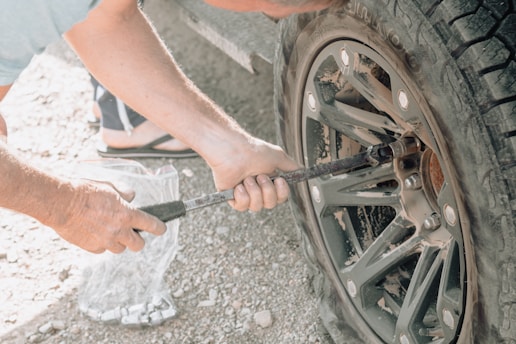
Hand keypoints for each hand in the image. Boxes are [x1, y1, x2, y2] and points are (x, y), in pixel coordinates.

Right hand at [48, 179, 165, 253]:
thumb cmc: (84, 192)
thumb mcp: (109, 186)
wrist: (61, 203)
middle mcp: (119, 231)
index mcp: (126, 214)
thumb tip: (131, 196)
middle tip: (134, 235)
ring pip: (119, 249)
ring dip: (118, 242)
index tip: (161, 229)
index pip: (151, 224)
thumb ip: (124, 193)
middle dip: (138, 240)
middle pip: (138, 245)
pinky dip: (102, 244)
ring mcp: (105, 241)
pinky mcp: (92, 247)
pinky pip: (102, 250)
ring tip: (110, 232)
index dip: (159, 228)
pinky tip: (95, 234)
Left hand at [210, 137, 298, 211]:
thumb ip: (292, 167)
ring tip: (247, 178)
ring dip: (253, 191)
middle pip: (270, 204)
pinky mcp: (232, 197)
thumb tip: (303, 171)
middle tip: (259, 176)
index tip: (278, 180)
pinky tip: (238, 185)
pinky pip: (242, 206)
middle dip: (266, 190)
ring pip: (256, 207)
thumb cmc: (253, 150)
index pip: (280, 198)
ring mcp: (245, 194)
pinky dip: (242, 195)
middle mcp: (258, 189)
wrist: (233, 150)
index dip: (281, 192)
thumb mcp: (278, 157)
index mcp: (269, 181)